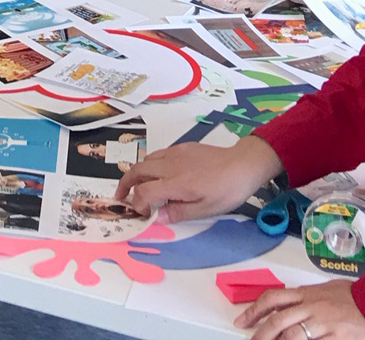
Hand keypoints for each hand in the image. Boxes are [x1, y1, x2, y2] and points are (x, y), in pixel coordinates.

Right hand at [114, 137, 281, 224]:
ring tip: (136, 185)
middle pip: (137, 171)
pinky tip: (158, 174)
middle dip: (125, 184)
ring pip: (146, 160)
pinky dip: (150, 165)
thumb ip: (178, 213)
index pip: (143, 192)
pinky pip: (158, 154)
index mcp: (176, 183)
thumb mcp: (206, 210)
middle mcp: (170, 165)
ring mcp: (175, 153)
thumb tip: (157, 217)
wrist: (243, 164)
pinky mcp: (182, 147)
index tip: (142, 213)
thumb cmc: (227, 190)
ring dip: (136, 173)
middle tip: (121, 197)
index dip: (137, 203)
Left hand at [238, 280, 364, 339]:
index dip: (254, 310)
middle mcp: (312, 307)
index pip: (274, 298)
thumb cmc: (358, 297)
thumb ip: (308, 297)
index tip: (243, 320)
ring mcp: (323, 324)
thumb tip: (290, 303)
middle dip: (261, 333)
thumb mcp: (328, 289)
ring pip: (291, 335)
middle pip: (278, 320)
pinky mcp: (336, 338)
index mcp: (308, 294)